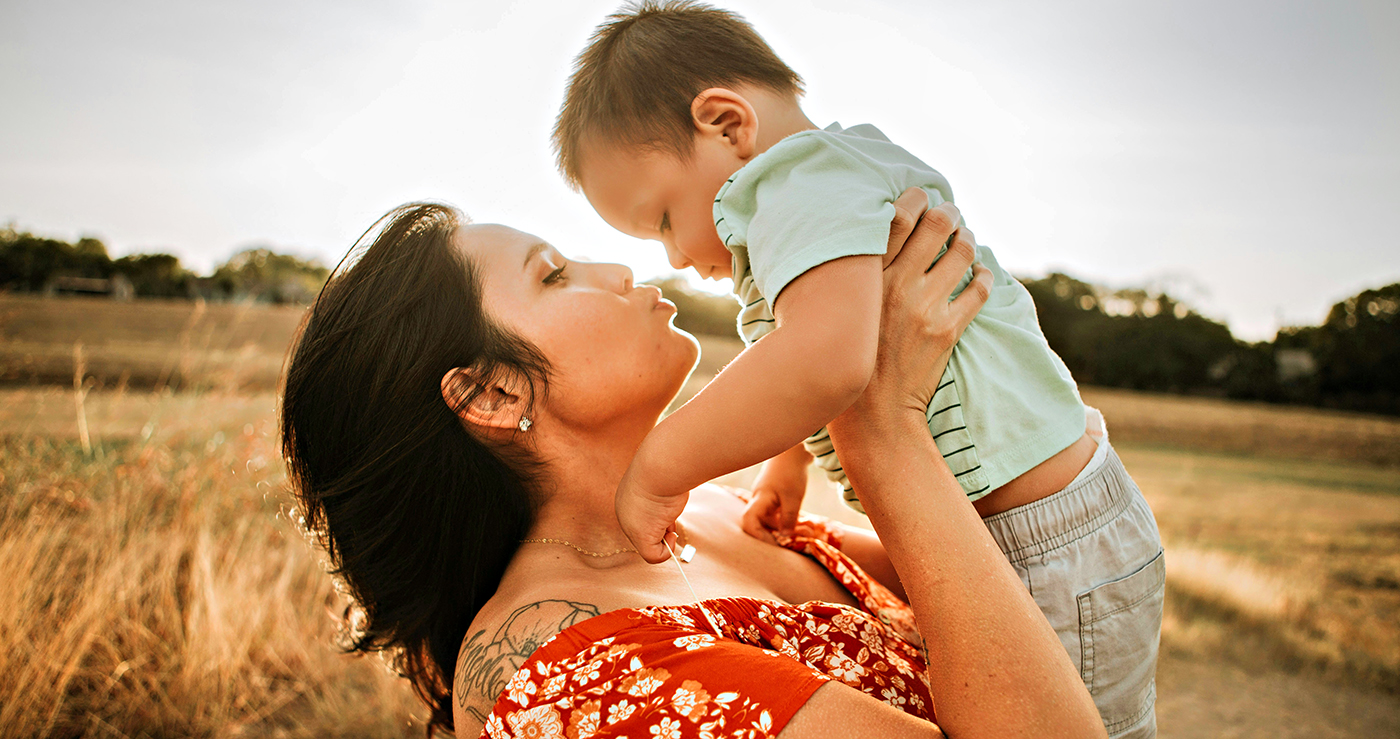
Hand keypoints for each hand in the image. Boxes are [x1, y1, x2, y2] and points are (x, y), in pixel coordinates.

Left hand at [615, 457, 688, 563]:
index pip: (641, 517)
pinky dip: (667, 551)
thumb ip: (661, 497)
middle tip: (671, 516)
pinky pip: (654, 556)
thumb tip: (671, 514)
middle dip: (662, 528)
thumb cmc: (664, 469)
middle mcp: (624, 513)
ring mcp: (631, 527)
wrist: (660, 466)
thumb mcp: (661, 481)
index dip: (658, 517)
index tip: (668, 509)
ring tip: (670, 517)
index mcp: (626, 498)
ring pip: (650, 545)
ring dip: (665, 537)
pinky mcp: (641, 537)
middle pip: (645, 531)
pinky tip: (672, 535)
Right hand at [741, 448, 809, 541]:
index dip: (757, 536)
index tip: (774, 542)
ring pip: (774, 520)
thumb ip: (788, 518)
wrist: (794, 449)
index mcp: (760, 499)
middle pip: (763, 525)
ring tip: (808, 532)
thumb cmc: (791, 471)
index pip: (749, 522)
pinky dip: (790, 520)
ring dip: (789, 528)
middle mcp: (760, 500)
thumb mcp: (793, 497)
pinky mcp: (776, 496)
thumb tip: (784, 536)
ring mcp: (767, 498)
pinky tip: (805, 524)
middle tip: (800, 539)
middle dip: (780, 535)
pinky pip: (779, 514)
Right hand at [858, 201, 990, 418]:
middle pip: (937, 225)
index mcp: (866, 277)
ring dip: (968, 241)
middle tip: (951, 214)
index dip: (915, 198)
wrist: (872, 412)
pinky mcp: (947, 330)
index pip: (897, 217)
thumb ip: (855, 276)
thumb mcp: (842, 310)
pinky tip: (981, 274)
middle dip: (949, 213)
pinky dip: (984, 276)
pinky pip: (979, 289)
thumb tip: (871, 240)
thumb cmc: (850, 356)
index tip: (921, 196)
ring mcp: (924, 307)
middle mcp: (896, 286)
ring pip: (963, 252)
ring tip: (966, 241)